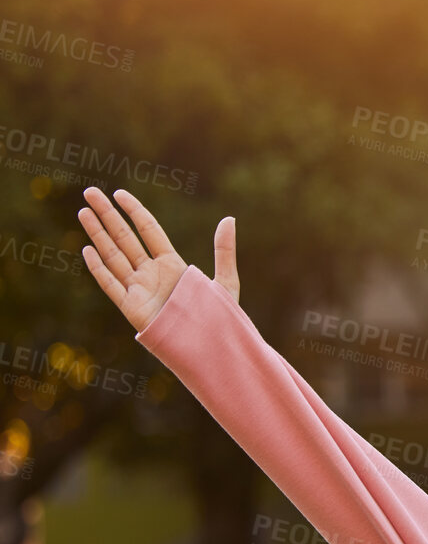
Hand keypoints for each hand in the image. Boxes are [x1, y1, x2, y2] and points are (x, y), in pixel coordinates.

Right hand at [77, 187, 238, 332]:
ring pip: (113, 256)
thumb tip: (229, 218)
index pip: (148, 231)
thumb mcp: (225, 283)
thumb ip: (224, 252)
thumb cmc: (220, 320)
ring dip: (97, 235)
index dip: (134, 211)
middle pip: (125, 238)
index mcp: (173, 265)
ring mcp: (140, 290)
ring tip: (82, 212)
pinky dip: (99, 269)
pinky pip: (111, 285)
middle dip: (107, 215)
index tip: (119, 193)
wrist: (212, 350)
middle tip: (90, 192)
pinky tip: (87, 250)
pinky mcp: (132, 309)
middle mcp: (152, 274)